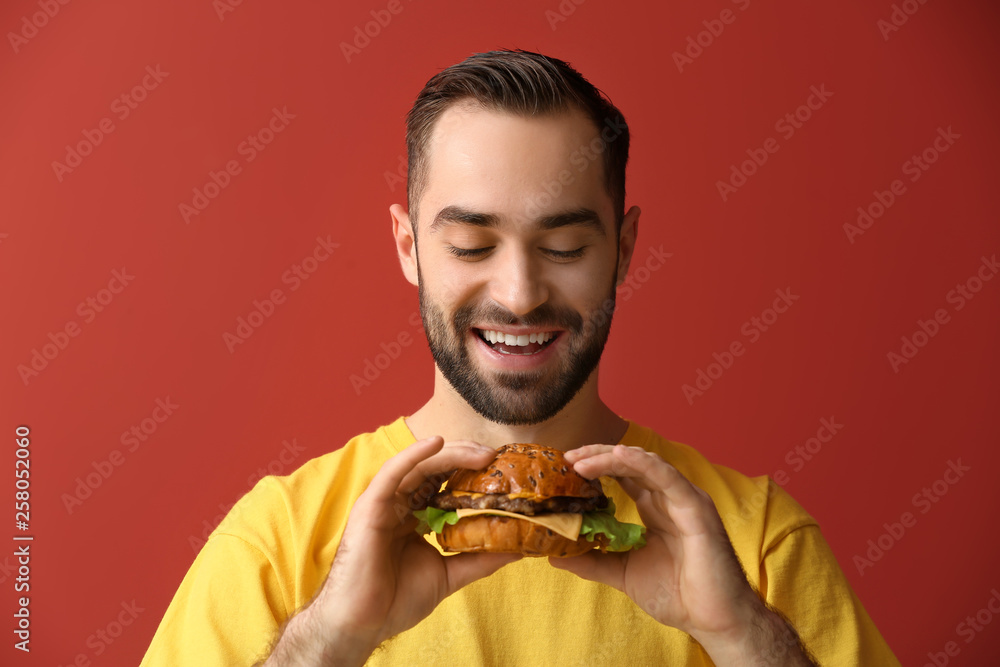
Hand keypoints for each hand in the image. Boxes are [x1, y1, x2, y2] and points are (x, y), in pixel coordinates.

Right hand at [266, 437, 519, 665]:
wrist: (362, 624)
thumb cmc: (396, 601)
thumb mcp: (448, 573)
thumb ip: (479, 559)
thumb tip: (517, 550)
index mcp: (415, 517)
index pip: (445, 484)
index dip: (471, 473)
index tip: (501, 470)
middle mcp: (399, 504)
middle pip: (435, 469)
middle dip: (466, 458)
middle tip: (495, 456)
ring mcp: (384, 503)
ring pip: (420, 466)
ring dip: (451, 454)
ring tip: (480, 453)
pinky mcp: (370, 506)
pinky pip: (393, 473)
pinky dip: (413, 455)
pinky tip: (436, 444)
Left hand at [551, 444, 812, 664]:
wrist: (712, 619)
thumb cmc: (678, 595)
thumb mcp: (624, 572)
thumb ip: (593, 561)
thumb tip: (555, 556)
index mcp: (655, 508)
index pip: (622, 475)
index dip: (595, 467)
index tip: (565, 467)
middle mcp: (669, 497)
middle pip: (630, 464)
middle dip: (597, 456)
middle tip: (567, 459)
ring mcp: (683, 499)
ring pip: (644, 465)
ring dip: (610, 458)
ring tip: (582, 460)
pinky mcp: (696, 507)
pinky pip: (666, 477)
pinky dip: (641, 463)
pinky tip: (617, 456)